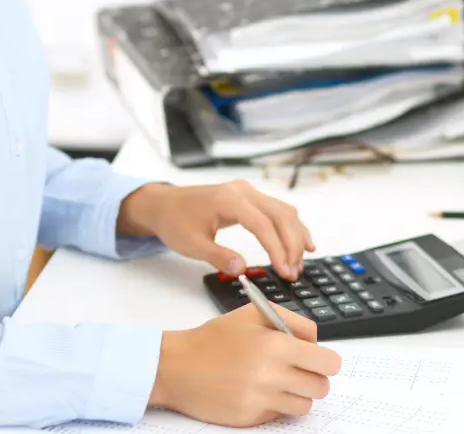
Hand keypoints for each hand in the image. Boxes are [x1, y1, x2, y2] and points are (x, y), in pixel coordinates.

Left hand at [119, 181, 313, 280]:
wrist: (163, 204)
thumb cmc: (174, 221)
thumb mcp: (191, 244)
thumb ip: (217, 256)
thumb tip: (241, 268)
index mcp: (229, 200)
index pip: (263, 225)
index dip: (277, 249)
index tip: (284, 271)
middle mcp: (243, 191)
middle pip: (280, 216)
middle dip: (291, 245)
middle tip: (294, 272)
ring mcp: (247, 191)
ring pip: (283, 211)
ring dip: (295, 236)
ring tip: (299, 263)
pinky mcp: (248, 197)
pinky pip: (277, 209)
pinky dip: (290, 226)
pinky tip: (301, 242)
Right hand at [149, 303, 341, 426]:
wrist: (175, 367)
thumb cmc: (213, 339)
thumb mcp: (252, 313)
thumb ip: (292, 320)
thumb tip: (316, 340)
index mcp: (276, 346)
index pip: (328, 363)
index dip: (326, 361)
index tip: (318, 360)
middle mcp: (271, 376)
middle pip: (321, 387)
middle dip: (314, 378)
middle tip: (298, 370)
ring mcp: (261, 400)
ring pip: (304, 406)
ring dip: (297, 394)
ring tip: (278, 382)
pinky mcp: (249, 418)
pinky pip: (280, 415)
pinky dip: (275, 405)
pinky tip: (257, 391)